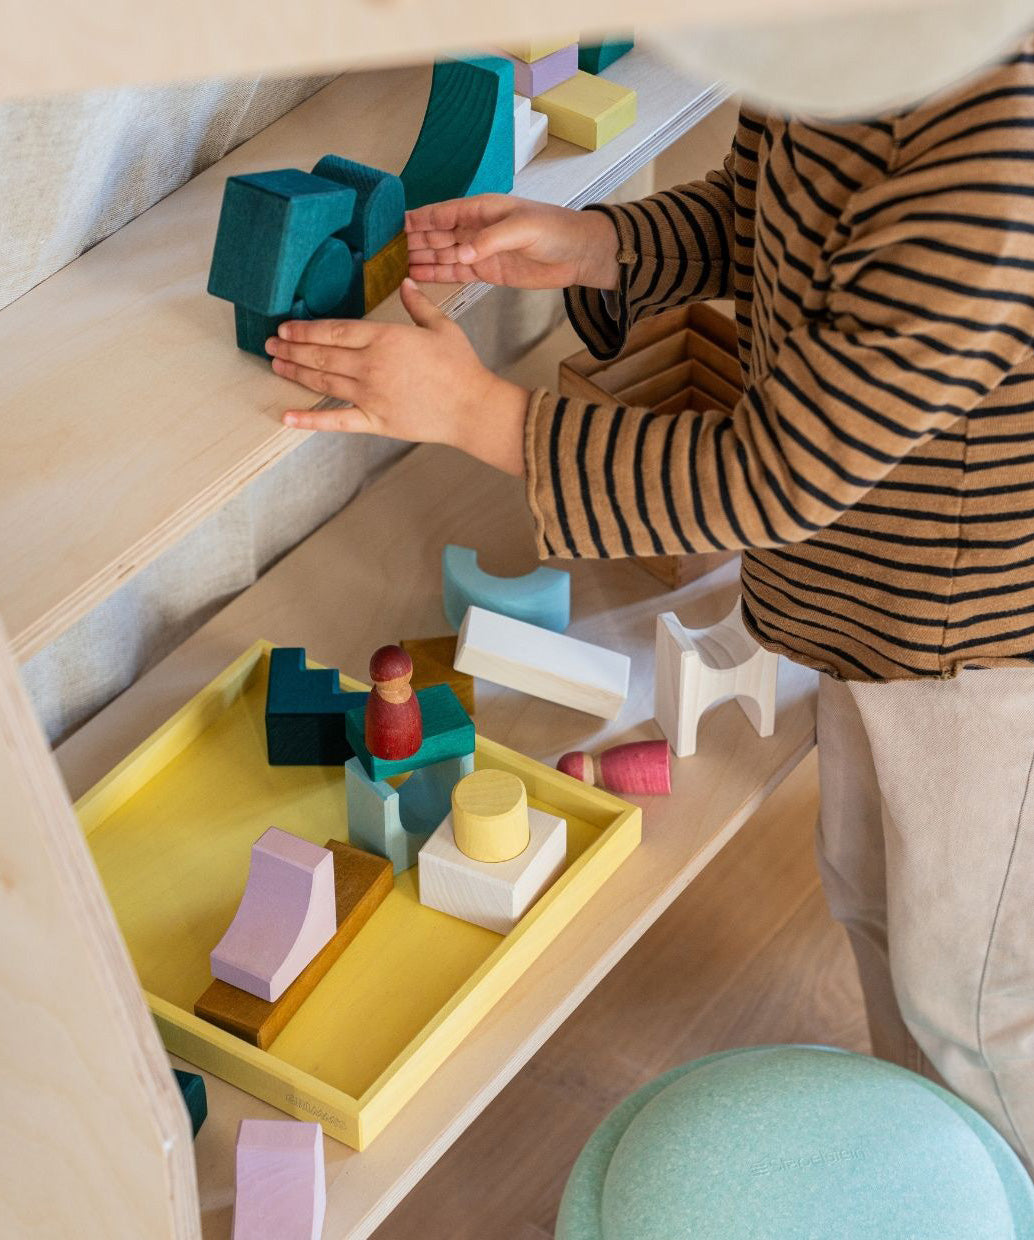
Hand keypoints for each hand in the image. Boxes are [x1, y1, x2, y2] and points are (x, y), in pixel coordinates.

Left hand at [267, 278, 528, 476]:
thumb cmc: (461, 367)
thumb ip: (418, 304)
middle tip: (270, 344)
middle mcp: (370, 366)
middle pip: (321, 356)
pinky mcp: (375, 421)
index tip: (286, 327)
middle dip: (292, 349)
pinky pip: (336, 421)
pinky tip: (286, 417)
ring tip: (275, 365)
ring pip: (323, 383)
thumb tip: (406, 282)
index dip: (305, 330)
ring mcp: (370, 396)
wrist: (472, 407)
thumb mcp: (441, 327)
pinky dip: (309, 420)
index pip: (333, 331)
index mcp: (384, 338)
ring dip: (295, 373)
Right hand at [406, 194, 619, 290]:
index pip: (443, 213)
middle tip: (387, 251)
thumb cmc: (555, 230)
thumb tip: (461, 254)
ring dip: (421, 259)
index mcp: (482, 210)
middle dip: (414, 240)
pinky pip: (456, 272)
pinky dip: (437, 274)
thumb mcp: (524, 228)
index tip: (396, 225)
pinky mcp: (487, 272)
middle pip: (437, 234)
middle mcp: (476, 229)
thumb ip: (490, 241)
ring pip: (443, 254)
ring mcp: (480, 251)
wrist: (578, 254)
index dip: (420, 218)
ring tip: (395, 266)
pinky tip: (418, 276)